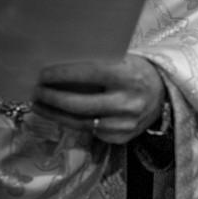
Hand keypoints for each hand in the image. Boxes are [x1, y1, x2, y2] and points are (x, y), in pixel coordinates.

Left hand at [32, 55, 166, 143]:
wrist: (162, 94)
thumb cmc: (135, 71)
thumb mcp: (121, 60)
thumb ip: (95, 64)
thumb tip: (56, 67)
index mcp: (128, 76)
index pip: (88, 74)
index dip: (61, 75)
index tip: (41, 74)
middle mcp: (128, 102)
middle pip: (80, 105)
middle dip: (52, 99)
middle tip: (35, 92)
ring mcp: (126, 124)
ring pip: (81, 123)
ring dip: (55, 115)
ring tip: (39, 105)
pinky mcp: (122, 138)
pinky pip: (90, 132)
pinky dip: (72, 123)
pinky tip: (59, 115)